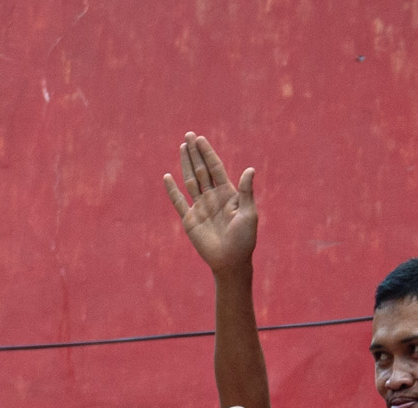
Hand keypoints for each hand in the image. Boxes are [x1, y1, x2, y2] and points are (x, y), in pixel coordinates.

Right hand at [164, 132, 259, 275]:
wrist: (231, 262)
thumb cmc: (244, 240)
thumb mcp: (249, 214)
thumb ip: (246, 192)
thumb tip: (250, 169)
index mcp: (227, 194)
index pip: (215, 168)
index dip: (208, 153)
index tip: (200, 139)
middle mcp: (212, 198)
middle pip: (202, 170)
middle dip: (195, 153)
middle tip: (189, 135)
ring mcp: (200, 207)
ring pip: (191, 181)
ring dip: (186, 164)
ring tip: (182, 147)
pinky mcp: (190, 220)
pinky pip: (179, 202)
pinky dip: (172, 190)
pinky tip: (168, 177)